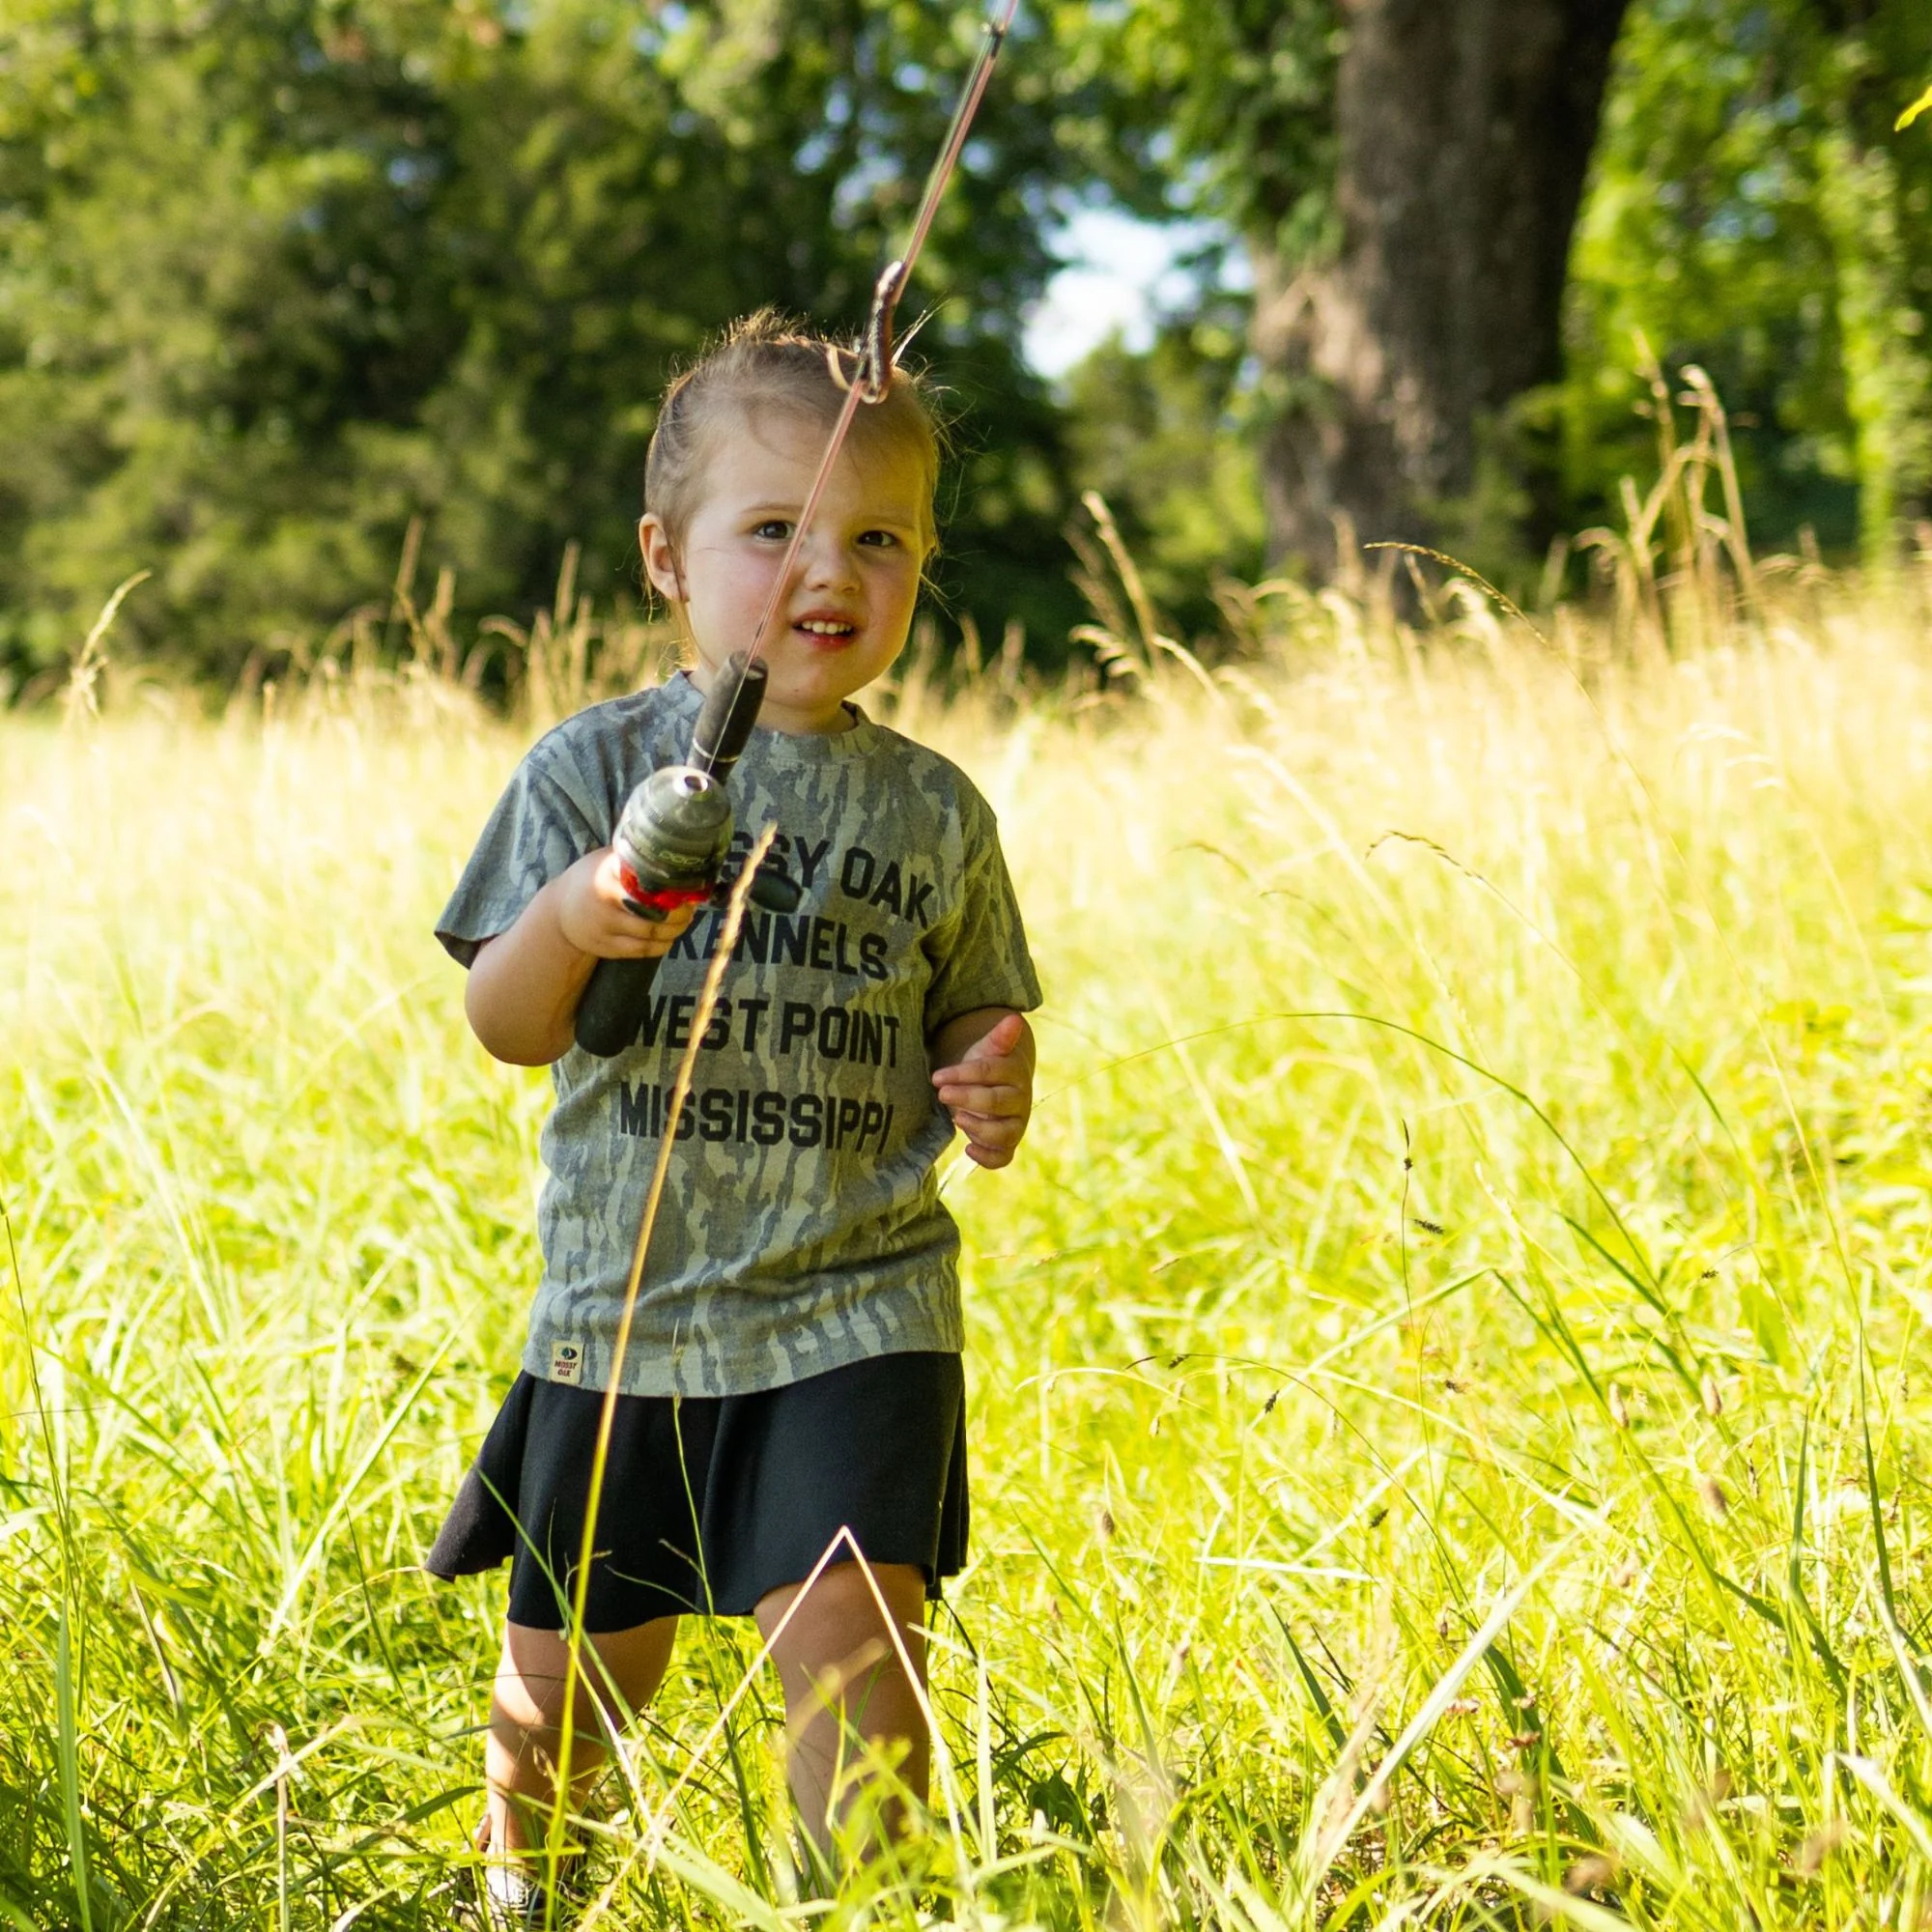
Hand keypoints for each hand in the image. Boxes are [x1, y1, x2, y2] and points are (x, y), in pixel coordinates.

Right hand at [555, 848, 697, 959]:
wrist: (558, 911)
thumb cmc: (590, 879)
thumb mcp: (606, 860)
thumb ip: (632, 858)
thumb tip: (670, 849)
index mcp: (607, 877)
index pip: (647, 884)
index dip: (672, 889)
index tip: (687, 887)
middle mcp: (605, 904)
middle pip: (654, 914)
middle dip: (680, 913)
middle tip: (690, 907)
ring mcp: (605, 929)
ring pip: (651, 934)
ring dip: (675, 930)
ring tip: (684, 920)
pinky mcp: (607, 948)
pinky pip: (642, 951)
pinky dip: (662, 944)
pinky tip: (669, 936)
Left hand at [931, 1011, 1033, 1168]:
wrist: (995, 1089)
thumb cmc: (986, 1068)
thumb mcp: (987, 1051)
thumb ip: (998, 1039)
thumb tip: (1012, 1018)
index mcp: (1015, 1072)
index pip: (992, 1071)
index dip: (963, 1073)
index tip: (938, 1076)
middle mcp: (1020, 1100)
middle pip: (997, 1102)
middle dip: (967, 1098)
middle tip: (941, 1094)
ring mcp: (1016, 1124)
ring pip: (1004, 1133)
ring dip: (978, 1128)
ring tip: (955, 1118)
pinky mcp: (1008, 1145)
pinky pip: (1004, 1158)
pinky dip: (987, 1158)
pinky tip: (967, 1148)